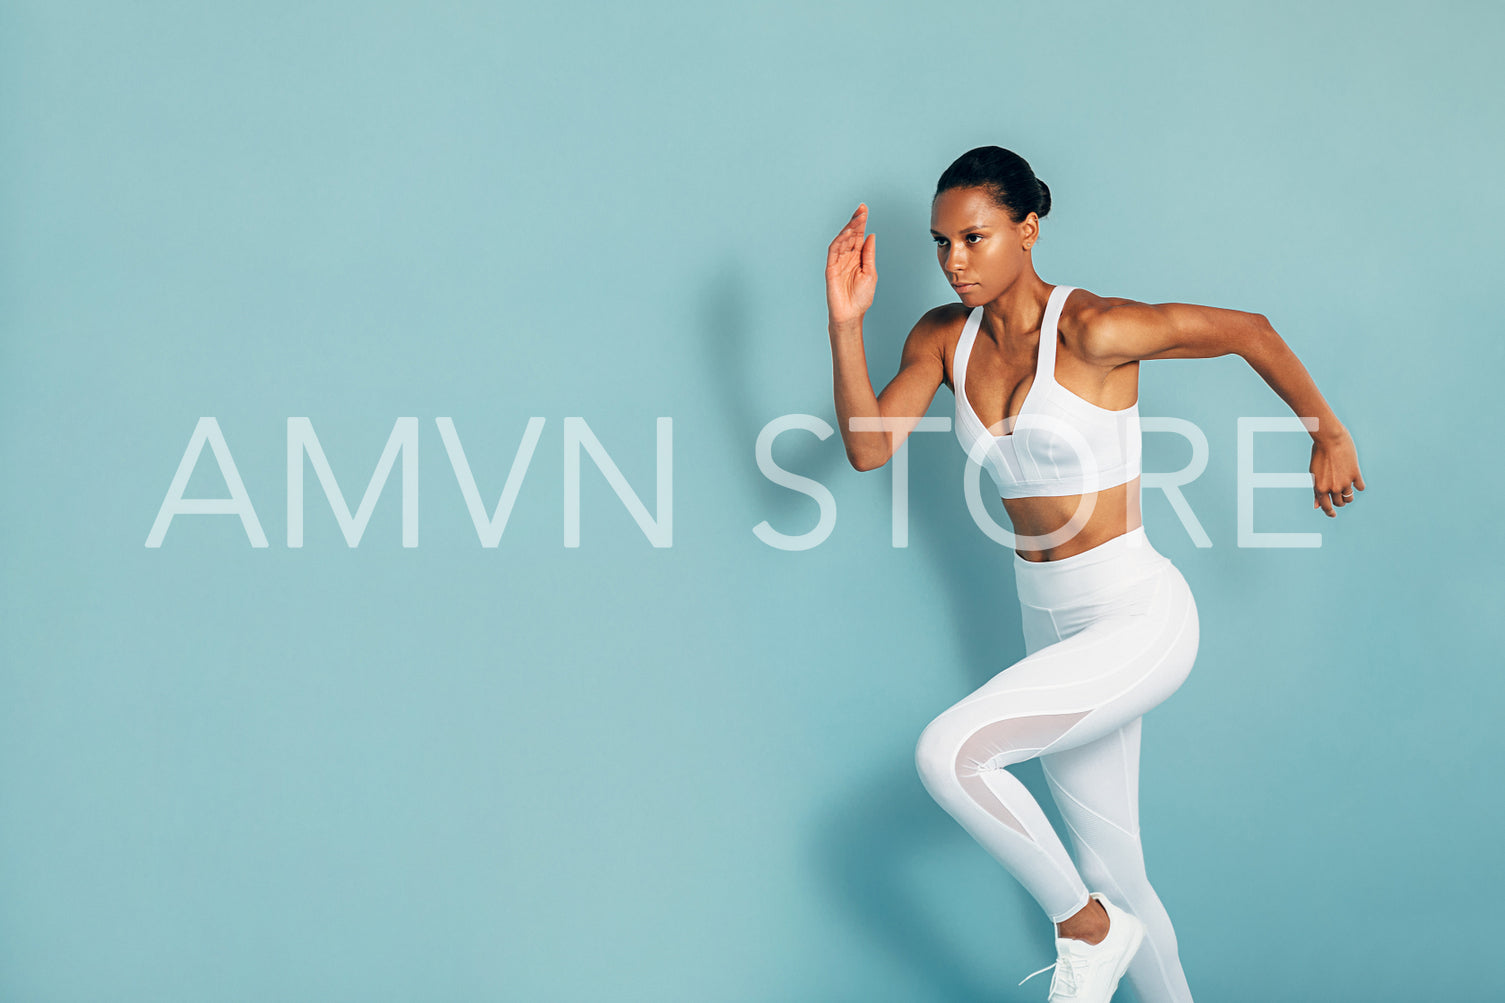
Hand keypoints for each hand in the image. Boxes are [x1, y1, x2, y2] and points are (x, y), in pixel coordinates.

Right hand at [825, 204, 876, 324]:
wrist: (851, 315)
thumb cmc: (861, 298)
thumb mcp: (870, 272)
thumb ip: (868, 254)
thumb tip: (870, 235)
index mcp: (857, 258)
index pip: (858, 237)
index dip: (861, 223)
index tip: (864, 210)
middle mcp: (847, 257)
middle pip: (850, 235)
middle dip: (855, 221)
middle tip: (862, 209)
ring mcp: (838, 262)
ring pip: (842, 240)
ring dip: (849, 228)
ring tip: (858, 218)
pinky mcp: (831, 268)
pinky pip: (834, 251)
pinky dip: (840, 241)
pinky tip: (847, 233)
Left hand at [1310, 423, 1364, 516]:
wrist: (1330, 439)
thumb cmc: (1319, 455)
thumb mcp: (1314, 473)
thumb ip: (1316, 490)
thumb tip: (1317, 506)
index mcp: (1319, 487)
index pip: (1325, 507)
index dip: (1329, 512)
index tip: (1332, 514)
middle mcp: (1332, 487)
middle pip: (1339, 503)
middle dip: (1339, 500)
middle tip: (1338, 493)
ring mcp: (1344, 482)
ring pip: (1349, 497)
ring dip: (1348, 495)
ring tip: (1346, 486)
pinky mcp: (1355, 474)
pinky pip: (1360, 487)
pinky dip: (1358, 485)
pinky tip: (1356, 479)